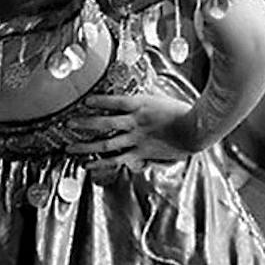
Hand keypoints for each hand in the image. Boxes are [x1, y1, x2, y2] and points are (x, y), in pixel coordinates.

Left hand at [76, 90, 198, 173]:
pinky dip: (101, 162)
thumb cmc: (182, 112)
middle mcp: (135, 122)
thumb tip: (130, 101)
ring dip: (85, 146)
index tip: (84, 102)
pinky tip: (88, 164)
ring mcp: (136, 139)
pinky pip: (117, 159)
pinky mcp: (141, 152)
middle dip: (84, 124)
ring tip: (70, 148)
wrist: (195, 131)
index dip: (98, 101)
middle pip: (104, 124)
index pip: (114, 101)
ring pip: (106, 144)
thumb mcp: (159, 99)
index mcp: (140, 105)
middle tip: (68, 124)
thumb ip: (143, 102)